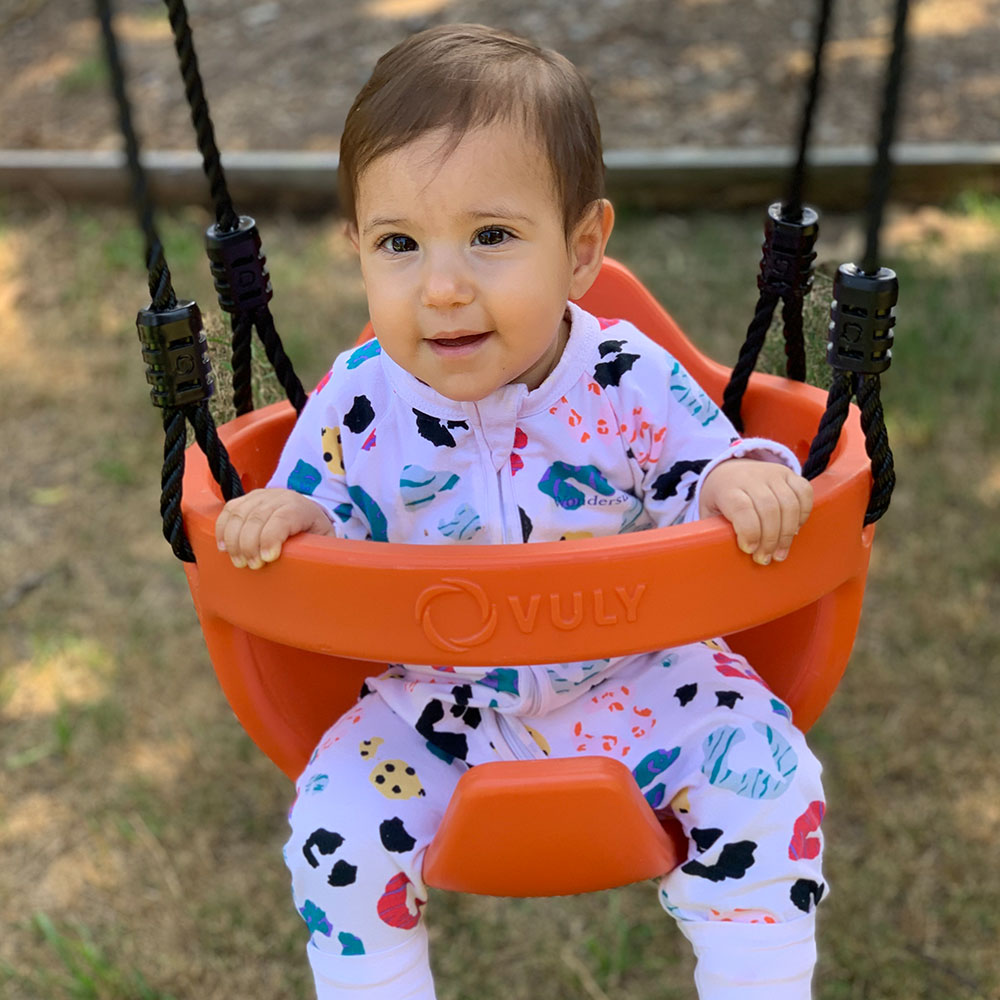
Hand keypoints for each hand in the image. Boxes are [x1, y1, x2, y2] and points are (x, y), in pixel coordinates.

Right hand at [215, 488, 333, 568]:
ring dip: (234, 541)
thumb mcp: (324, 540)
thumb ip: (320, 550)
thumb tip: (317, 566)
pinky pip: (228, 511)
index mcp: (300, 507)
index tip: (268, 558)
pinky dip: (223, 529)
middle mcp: (278, 497)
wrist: (306, 510)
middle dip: (250, 545)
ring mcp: (259, 496)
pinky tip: (224, 547)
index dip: (271, 538)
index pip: (282, 518)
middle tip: (252, 565)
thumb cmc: (313, 532)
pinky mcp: (245, 499)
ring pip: (239, 514)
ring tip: (239, 561)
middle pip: (257, 518)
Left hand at [698, 459, 812, 564]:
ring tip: (779, 553)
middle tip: (765, 558)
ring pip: (789, 504)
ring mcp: (772, 473)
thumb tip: (724, 553)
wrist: (728, 471)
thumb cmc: (720, 499)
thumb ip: (714, 530)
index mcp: (727, 488)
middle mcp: (751, 477)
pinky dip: (803, 514)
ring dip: (787, 533)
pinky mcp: (788, 473)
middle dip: (770, 540)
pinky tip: (793, 530)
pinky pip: (804, 492)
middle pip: (769, 509)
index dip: (750, 532)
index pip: (742, 509)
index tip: (749, 550)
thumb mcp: (708, 513)